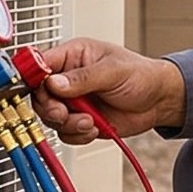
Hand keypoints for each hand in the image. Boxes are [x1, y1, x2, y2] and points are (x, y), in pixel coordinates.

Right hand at [30, 38, 185, 143]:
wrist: (159, 101)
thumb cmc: (141, 75)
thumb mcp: (113, 71)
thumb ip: (82, 77)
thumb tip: (54, 82)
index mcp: (73, 56)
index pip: (41, 64)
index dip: (33, 76)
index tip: (39, 90)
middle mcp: (68, 79)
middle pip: (39, 95)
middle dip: (50, 108)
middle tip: (64, 113)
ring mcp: (74, 101)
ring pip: (50, 117)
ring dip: (68, 124)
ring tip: (89, 121)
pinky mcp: (80, 120)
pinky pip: (65, 133)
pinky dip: (77, 135)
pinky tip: (94, 128)